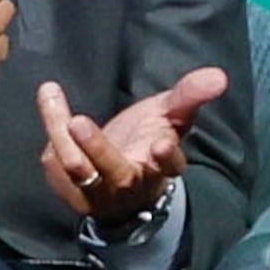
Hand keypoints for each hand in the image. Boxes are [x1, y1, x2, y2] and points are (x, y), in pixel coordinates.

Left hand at [39, 67, 227, 224]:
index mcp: (159, 169)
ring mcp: (97, 193)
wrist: (118, 184)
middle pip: (114, 172)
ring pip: (77, 167)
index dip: (166, 157)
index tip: (162, 142)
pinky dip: (50, 133)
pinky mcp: (70, 190)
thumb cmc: (147, 142)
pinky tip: (51, 104)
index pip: (169, 167)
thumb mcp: (169, 117)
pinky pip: (54, 164)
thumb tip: (219, 76)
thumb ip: (190, 96)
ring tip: (51, 95)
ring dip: (61, 135)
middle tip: (78, 122)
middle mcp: (129, 185)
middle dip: (97, 149)